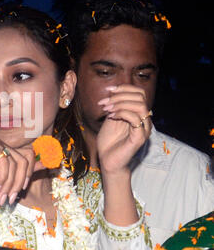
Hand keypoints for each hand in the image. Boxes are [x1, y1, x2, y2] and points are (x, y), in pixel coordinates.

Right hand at [0, 138, 38, 204]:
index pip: (31, 156)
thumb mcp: (6, 180)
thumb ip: (24, 172)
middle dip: (21, 182)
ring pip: (16, 163)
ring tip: (3, 196)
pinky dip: (3, 178)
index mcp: (8, 151)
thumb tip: (48, 164)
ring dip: (11, 184)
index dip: (30, 174)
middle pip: (26, 161)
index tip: (21, 191)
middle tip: (12, 197)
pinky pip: (5, 162)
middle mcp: (3, 144)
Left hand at [96, 84, 150, 225]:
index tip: (109, 90)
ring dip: (120, 103)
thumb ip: (115, 106)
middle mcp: (145, 120)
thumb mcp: (111, 119)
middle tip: (104, 103)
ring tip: (107, 109)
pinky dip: (122, 113)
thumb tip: (113, 91)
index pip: (139, 93)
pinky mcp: (140, 137)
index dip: (125, 88)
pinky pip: (135, 119)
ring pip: (140, 106)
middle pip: (140, 97)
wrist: (108, 161)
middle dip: (120, 95)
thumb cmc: (109, 142)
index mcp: (139, 114)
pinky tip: (110, 115)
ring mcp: (144, 129)